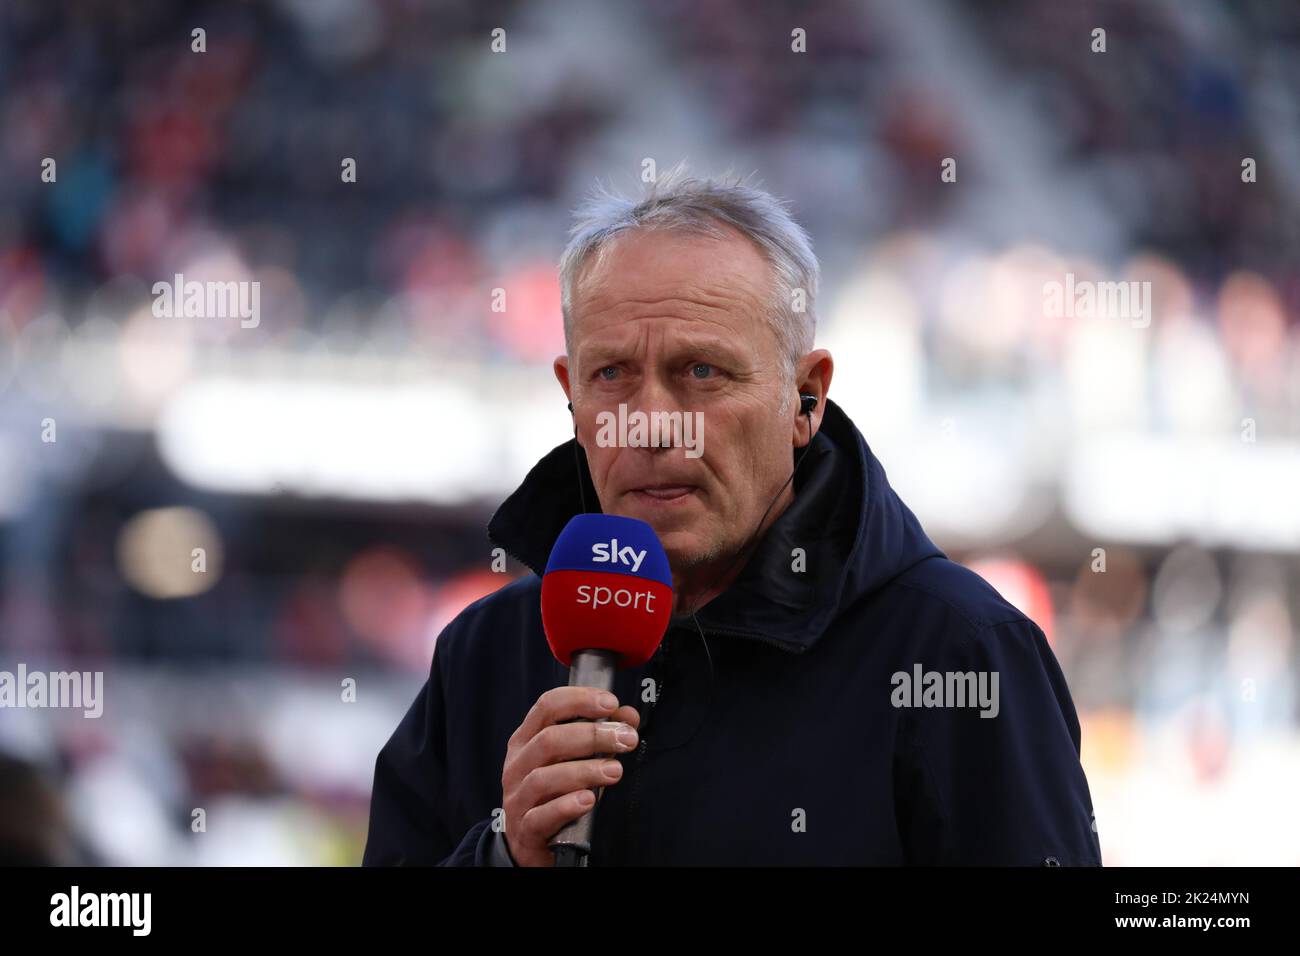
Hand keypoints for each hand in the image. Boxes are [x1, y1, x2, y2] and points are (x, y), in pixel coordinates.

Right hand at [500, 686, 640, 866]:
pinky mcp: (524, 830)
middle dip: (592, 735)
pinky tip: (589, 800)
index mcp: (526, 739)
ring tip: (615, 771)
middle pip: (549, 740)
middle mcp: (518, 765)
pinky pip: (541, 817)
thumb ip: (599, 736)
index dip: (580, 699)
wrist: (529, 842)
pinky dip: (566, 806)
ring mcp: (518, 798)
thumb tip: (628, 716)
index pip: (547, 706)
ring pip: (544, 778)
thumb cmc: (554, 792)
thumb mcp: (572, 760)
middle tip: (626, 739)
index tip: (611, 703)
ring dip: (584, 771)